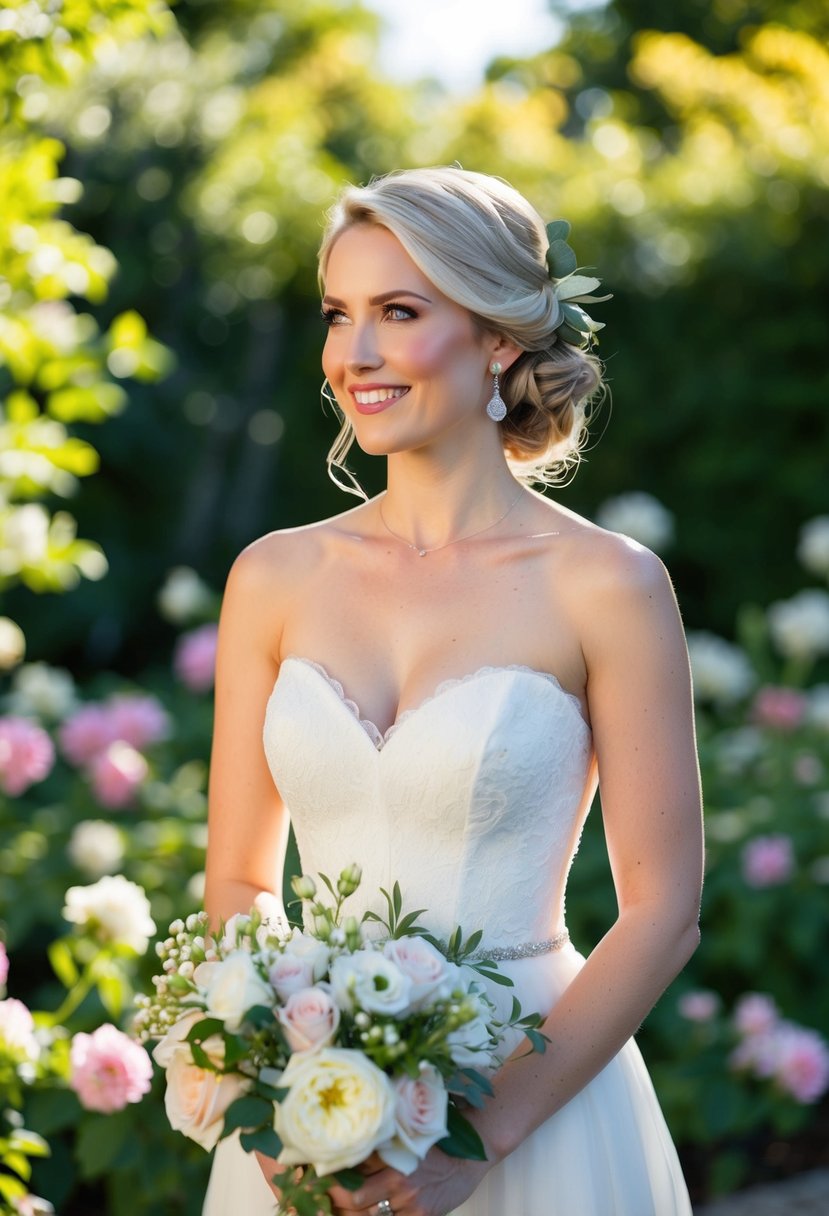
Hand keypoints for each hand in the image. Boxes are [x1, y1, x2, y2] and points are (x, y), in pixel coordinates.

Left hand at [326, 1146, 490, 1215]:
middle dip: (333, 1198)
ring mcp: (409, 1199)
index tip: (313, 1174)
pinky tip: (363, 1215)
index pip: (351, 1163)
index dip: (329, 1171)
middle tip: (317, 1195)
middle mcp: (397, 1175)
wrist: (469, 1158)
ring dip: (348, 1213)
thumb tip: (347, 1149)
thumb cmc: (435, 1145)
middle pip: (352, 1194)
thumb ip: (379, 1144)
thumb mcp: (405, 1136)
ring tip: (335, 1209)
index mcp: (390, 1150)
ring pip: (366, 1214)